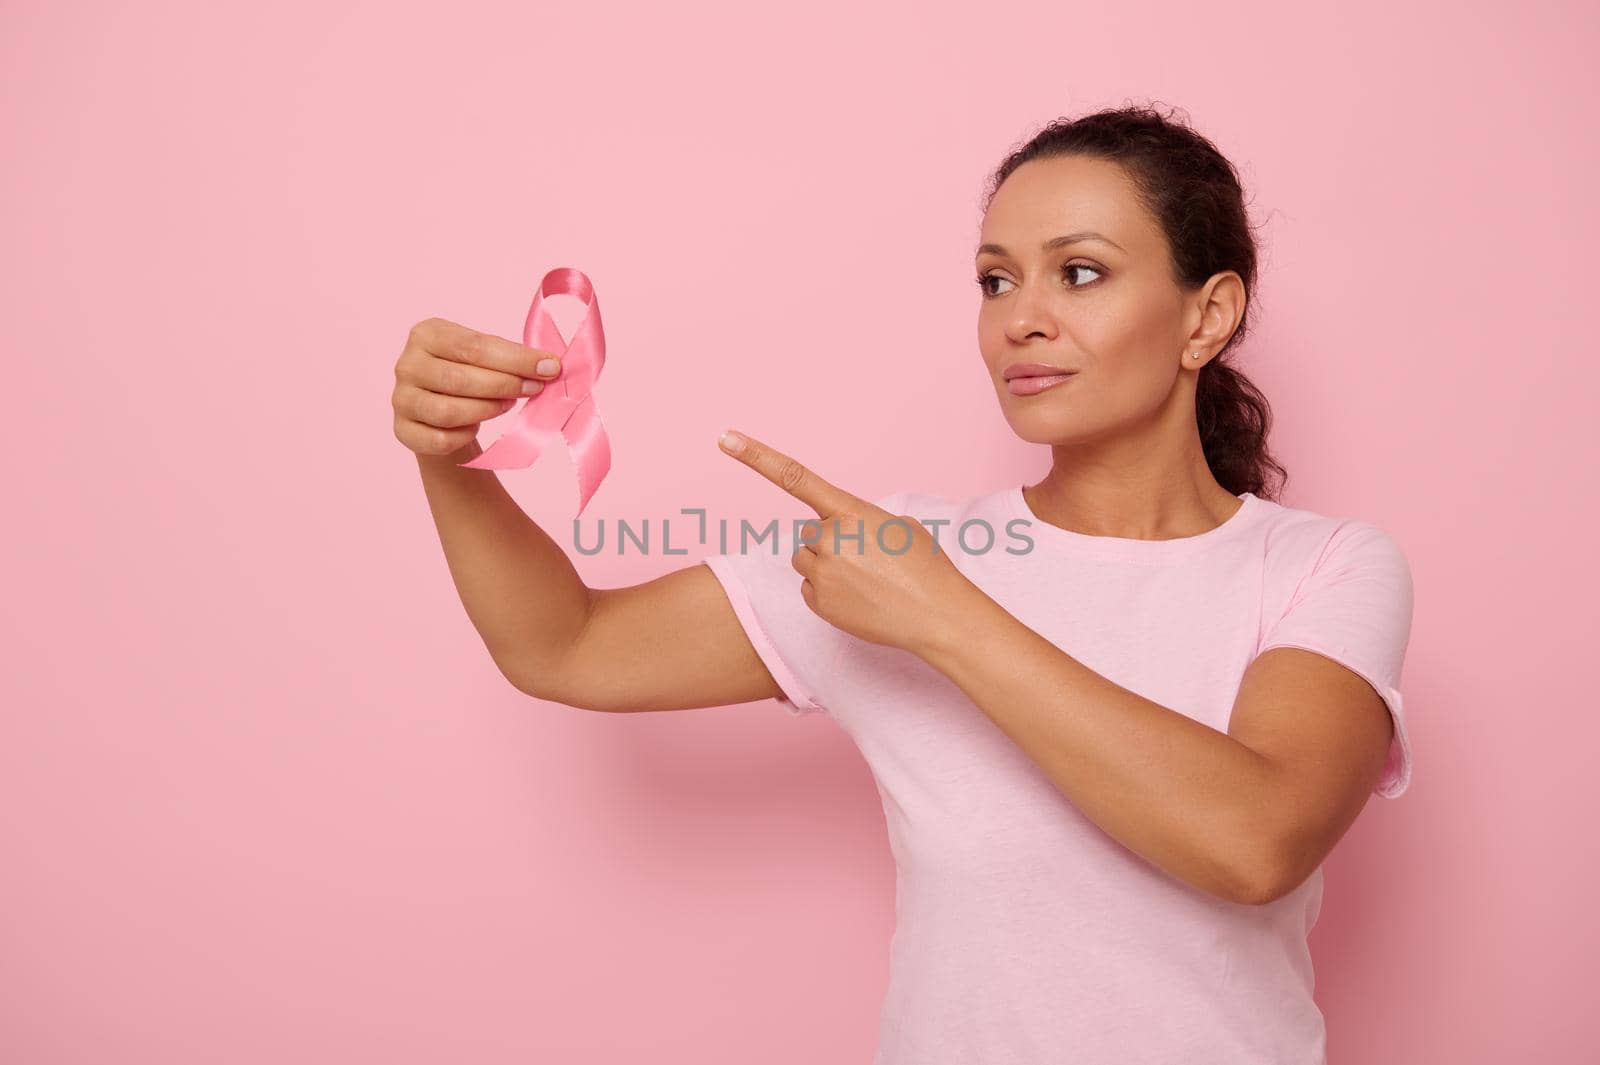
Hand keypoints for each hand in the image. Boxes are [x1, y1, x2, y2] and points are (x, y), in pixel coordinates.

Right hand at [391, 317, 565, 457]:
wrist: (438, 413)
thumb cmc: (467, 376)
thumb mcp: (483, 357)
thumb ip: (510, 357)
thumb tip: (550, 365)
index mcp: (427, 334)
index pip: (474, 346)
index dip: (515, 359)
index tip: (550, 367)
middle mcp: (407, 364)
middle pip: (460, 379)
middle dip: (505, 385)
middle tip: (534, 388)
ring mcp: (401, 398)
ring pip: (448, 412)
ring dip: (486, 410)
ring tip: (507, 405)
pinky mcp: (402, 430)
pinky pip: (440, 439)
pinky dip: (464, 435)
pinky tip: (475, 427)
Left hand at [717, 429, 974, 654]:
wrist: (937, 614)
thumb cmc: (925, 566)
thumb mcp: (899, 525)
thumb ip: (862, 520)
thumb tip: (847, 533)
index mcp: (849, 510)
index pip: (794, 476)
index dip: (756, 456)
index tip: (725, 438)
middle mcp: (828, 537)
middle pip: (809, 534)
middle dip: (831, 543)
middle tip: (868, 560)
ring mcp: (820, 572)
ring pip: (807, 561)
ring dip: (828, 567)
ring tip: (867, 581)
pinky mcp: (817, 602)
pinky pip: (810, 590)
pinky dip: (830, 594)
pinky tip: (860, 600)